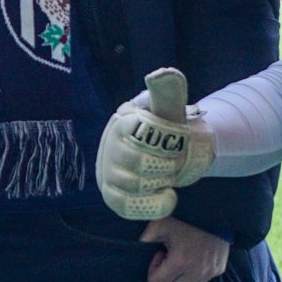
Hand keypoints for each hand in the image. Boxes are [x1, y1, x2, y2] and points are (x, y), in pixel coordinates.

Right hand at [94, 84, 215, 221]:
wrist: (166, 156)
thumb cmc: (166, 131)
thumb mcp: (170, 109)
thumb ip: (169, 91)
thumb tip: (161, 74)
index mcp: (121, 124)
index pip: (143, 134)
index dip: (167, 143)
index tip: (173, 139)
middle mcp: (108, 148)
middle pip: (141, 163)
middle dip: (167, 164)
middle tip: (172, 160)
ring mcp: (108, 174)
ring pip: (138, 185)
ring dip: (163, 181)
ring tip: (165, 174)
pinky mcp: (113, 198)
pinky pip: (130, 207)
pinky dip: (155, 204)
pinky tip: (167, 195)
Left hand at [141, 216, 228, 281]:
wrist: (214, 210)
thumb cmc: (185, 217)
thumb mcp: (161, 222)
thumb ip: (147, 236)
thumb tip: (139, 246)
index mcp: (179, 262)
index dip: (153, 272)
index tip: (159, 255)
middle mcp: (196, 272)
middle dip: (164, 281)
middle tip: (167, 261)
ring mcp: (209, 273)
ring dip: (178, 281)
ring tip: (179, 261)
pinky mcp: (218, 270)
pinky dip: (191, 278)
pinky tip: (191, 259)